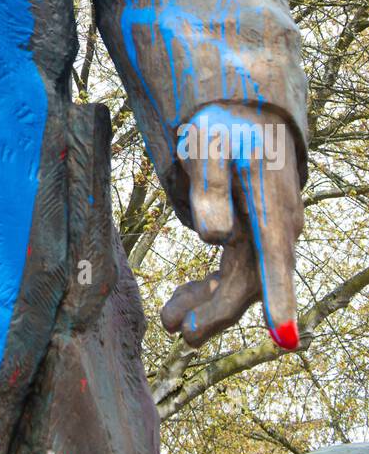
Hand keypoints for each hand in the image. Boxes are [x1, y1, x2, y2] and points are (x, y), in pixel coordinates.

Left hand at [160, 104, 303, 348]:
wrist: (242, 114)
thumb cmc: (223, 128)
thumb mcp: (207, 147)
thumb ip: (210, 188)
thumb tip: (214, 237)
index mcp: (269, 204)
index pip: (276, 258)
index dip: (280, 298)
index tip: (284, 339)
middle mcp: (280, 226)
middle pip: (254, 281)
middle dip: (218, 312)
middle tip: (179, 331)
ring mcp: (272, 234)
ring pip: (245, 283)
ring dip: (210, 305)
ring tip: (169, 320)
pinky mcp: (258, 238)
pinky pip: (239, 272)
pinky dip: (212, 289)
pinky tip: (183, 299)